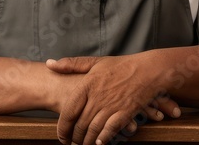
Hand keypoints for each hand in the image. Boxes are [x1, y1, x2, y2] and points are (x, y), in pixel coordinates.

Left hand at [46, 55, 178, 144]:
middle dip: (74, 138)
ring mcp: (112, 106)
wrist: (149, 70)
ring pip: (93, 130)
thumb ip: (71, 64)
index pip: (68, 111)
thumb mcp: (95, 62)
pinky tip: (99, 143)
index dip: (62, 128)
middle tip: (72, 144)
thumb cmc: (121, 66)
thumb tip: (49, 64)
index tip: (61, 136)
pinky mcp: (125, 113)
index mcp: (87, 84)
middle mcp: (97, 97)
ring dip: (86, 141)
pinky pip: (110, 130)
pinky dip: (103, 139)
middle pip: (80, 124)